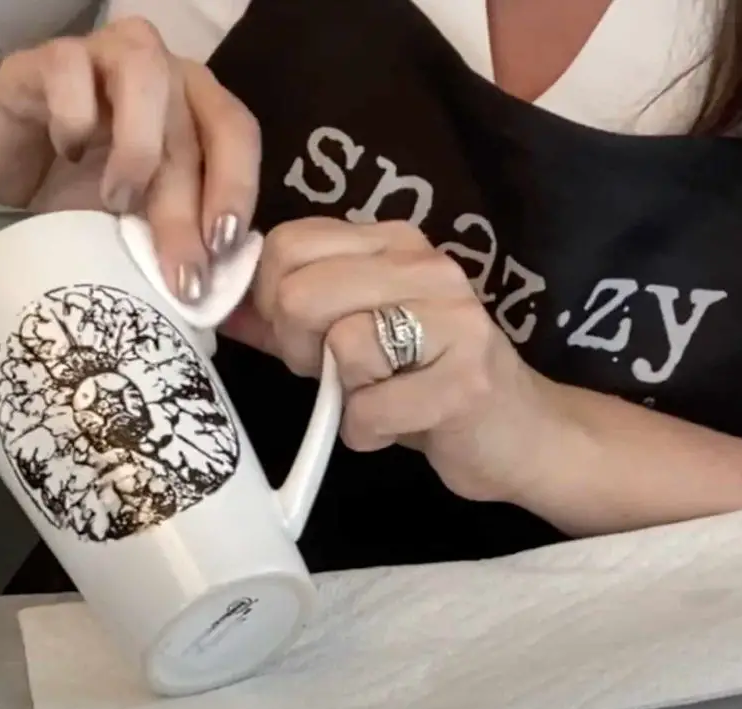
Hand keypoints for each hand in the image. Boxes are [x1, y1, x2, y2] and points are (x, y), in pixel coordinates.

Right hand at [0, 16, 259, 302]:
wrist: (2, 157)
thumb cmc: (81, 187)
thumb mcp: (140, 218)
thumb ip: (182, 233)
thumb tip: (218, 287)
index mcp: (199, 105)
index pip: (237, 133)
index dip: (237, 188)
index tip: (224, 247)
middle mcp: (165, 72)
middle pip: (189, 131)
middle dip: (186, 210)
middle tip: (179, 273)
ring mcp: (110, 55)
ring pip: (145, 80)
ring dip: (138, 152)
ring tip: (117, 203)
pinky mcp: (52, 56)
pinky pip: (72, 72)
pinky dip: (73, 118)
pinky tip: (65, 152)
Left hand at [222, 217, 556, 502]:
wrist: (523, 433)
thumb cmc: (431, 381)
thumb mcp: (358, 336)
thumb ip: (290, 316)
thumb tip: (217, 304)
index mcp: (397, 243)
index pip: (290, 243)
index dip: (272, 299)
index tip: (300, 338)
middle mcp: (428, 267)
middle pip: (301, 291)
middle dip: (300, 348)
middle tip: (338, 376)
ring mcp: (454, 321)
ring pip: (339, 346)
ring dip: (343, 396)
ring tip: (381, 399)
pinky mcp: (465, 382)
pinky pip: (367, 410)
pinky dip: (367, 432)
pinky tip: (400, 425)